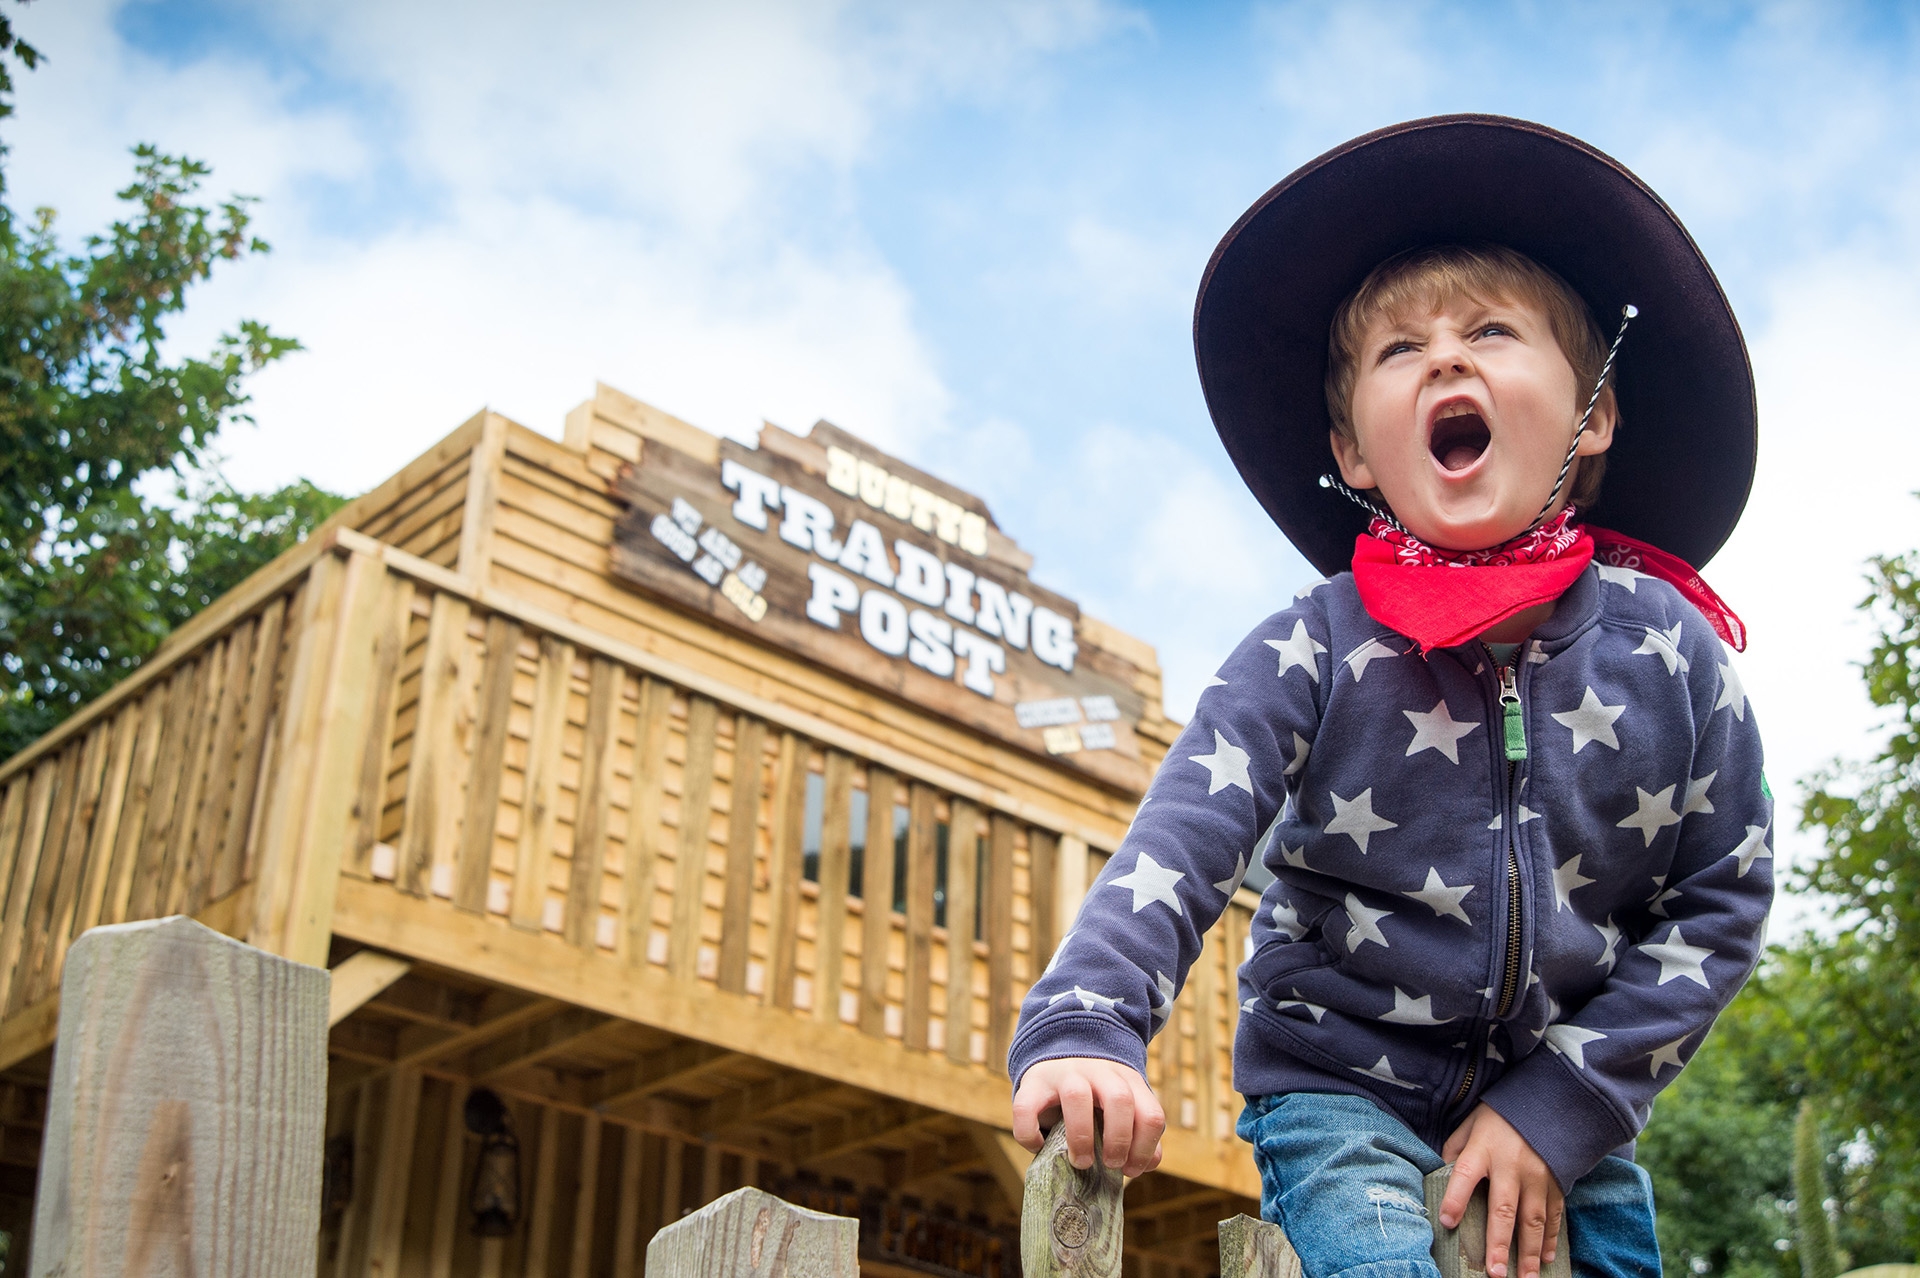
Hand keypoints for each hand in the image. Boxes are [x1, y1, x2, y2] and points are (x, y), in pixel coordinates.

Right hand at [1010, 1057, 1164, 1177]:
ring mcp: (1065, 1072)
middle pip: (1120, 1100)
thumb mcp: (1122, 1106)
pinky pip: (1027, 1108)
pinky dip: (1030, 1135)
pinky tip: (1038, 1147)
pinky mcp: (1033, 1080)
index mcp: (1128, 1080)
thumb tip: (1148, 1163)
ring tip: (1080, 1163)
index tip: (1130, 1170)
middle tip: (1110, 1165)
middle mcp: (1100, 1072)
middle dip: (1119, 1140)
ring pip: (1077, 1096)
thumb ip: (1138, 1132)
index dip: (1145, 1148)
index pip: (1150, 1114)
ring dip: (1082, 1137)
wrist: (1059, 1054)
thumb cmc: (1095, 1094)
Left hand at [1439, 1105, 1562, 1277]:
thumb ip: (1455, 1149)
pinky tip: (1547, 1259)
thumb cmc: (1500, 1117)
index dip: (1455, 1198)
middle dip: (1499, 1244)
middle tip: (1495, 1273)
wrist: (1548, 1102)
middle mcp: (1511, 1165)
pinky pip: (1553, 1215)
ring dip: (1530, 1252)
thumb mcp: (1471, 1124)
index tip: (1447, 1222)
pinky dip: (1551, 1239)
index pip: (1464, 1174)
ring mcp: (1537, 1176)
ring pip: (1533, 1220)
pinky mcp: (1556, 1182)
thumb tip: (1440, 1175)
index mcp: (1483, 1149)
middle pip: (1503, 1209)